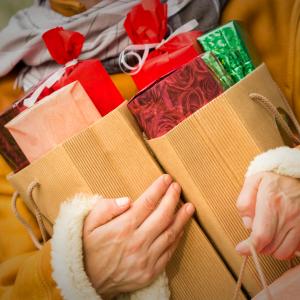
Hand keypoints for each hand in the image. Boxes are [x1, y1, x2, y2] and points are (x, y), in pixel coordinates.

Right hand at [83, 174, 193, 297]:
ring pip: (170, 233)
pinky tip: (181, 228)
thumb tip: (127, 200)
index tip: (166, 179)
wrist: (88, 281)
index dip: (159, 189)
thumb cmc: (89, 248)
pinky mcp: (151, 271)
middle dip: (172, 198)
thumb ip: (105, 209)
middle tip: (177, 187)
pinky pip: (169, 252)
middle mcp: (137, 242)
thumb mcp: (88, 224)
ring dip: (181, 218)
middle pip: (162, 215)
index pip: (147, 203)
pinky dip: (177, 238)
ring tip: (189, 206)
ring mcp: (146, 258)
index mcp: (122, 228)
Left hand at [236, 172, 299, 259]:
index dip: (249, 247)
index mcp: (271, 202)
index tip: (241, 249)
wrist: (298, 174)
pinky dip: (287, 247)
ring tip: (269, 235)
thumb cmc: (274, 178)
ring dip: (273, 249)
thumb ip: (244, 202)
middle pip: (271, 247)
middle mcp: (288, 215)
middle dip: (259, 246)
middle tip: (255, 237)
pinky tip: (281, 235)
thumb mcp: (253, 182)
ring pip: (284, 252)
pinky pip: (297, 249)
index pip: (261, 235)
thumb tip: (247, 225)